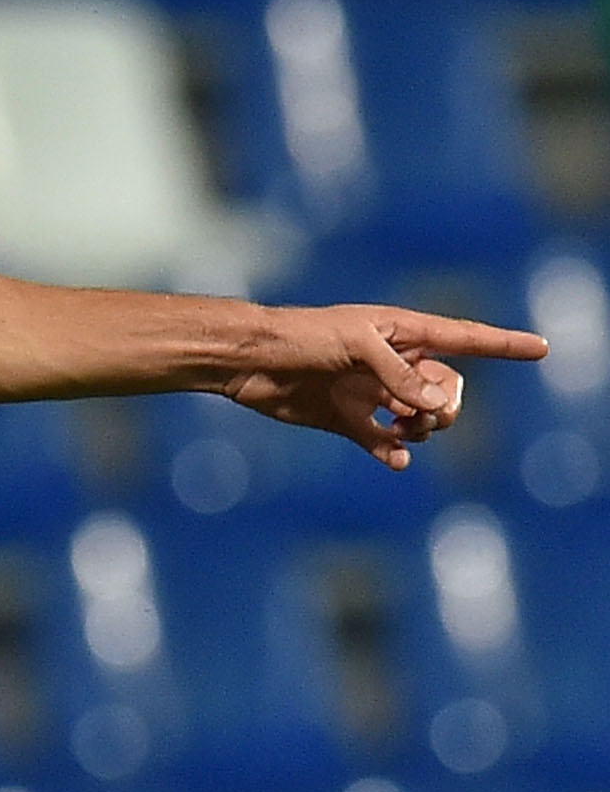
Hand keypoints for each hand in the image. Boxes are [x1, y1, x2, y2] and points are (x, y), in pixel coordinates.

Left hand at [227, 305, 545, 469]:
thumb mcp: (355, 346)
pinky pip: (385, 442)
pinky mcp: (347, 419)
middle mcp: (392, 362)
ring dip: (423, 428)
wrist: (250, 361)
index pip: (464, 338)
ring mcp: (372, 392)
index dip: (503, 344)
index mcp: (402, 332)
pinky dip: (395, 452)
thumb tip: (437, 406)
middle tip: (426, 413)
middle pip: (447, 388)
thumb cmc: (302, 337)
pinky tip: (397, 459)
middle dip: (448, 404)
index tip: (541, 348)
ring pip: (421, 417)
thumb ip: (399, 373)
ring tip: (404, 430)